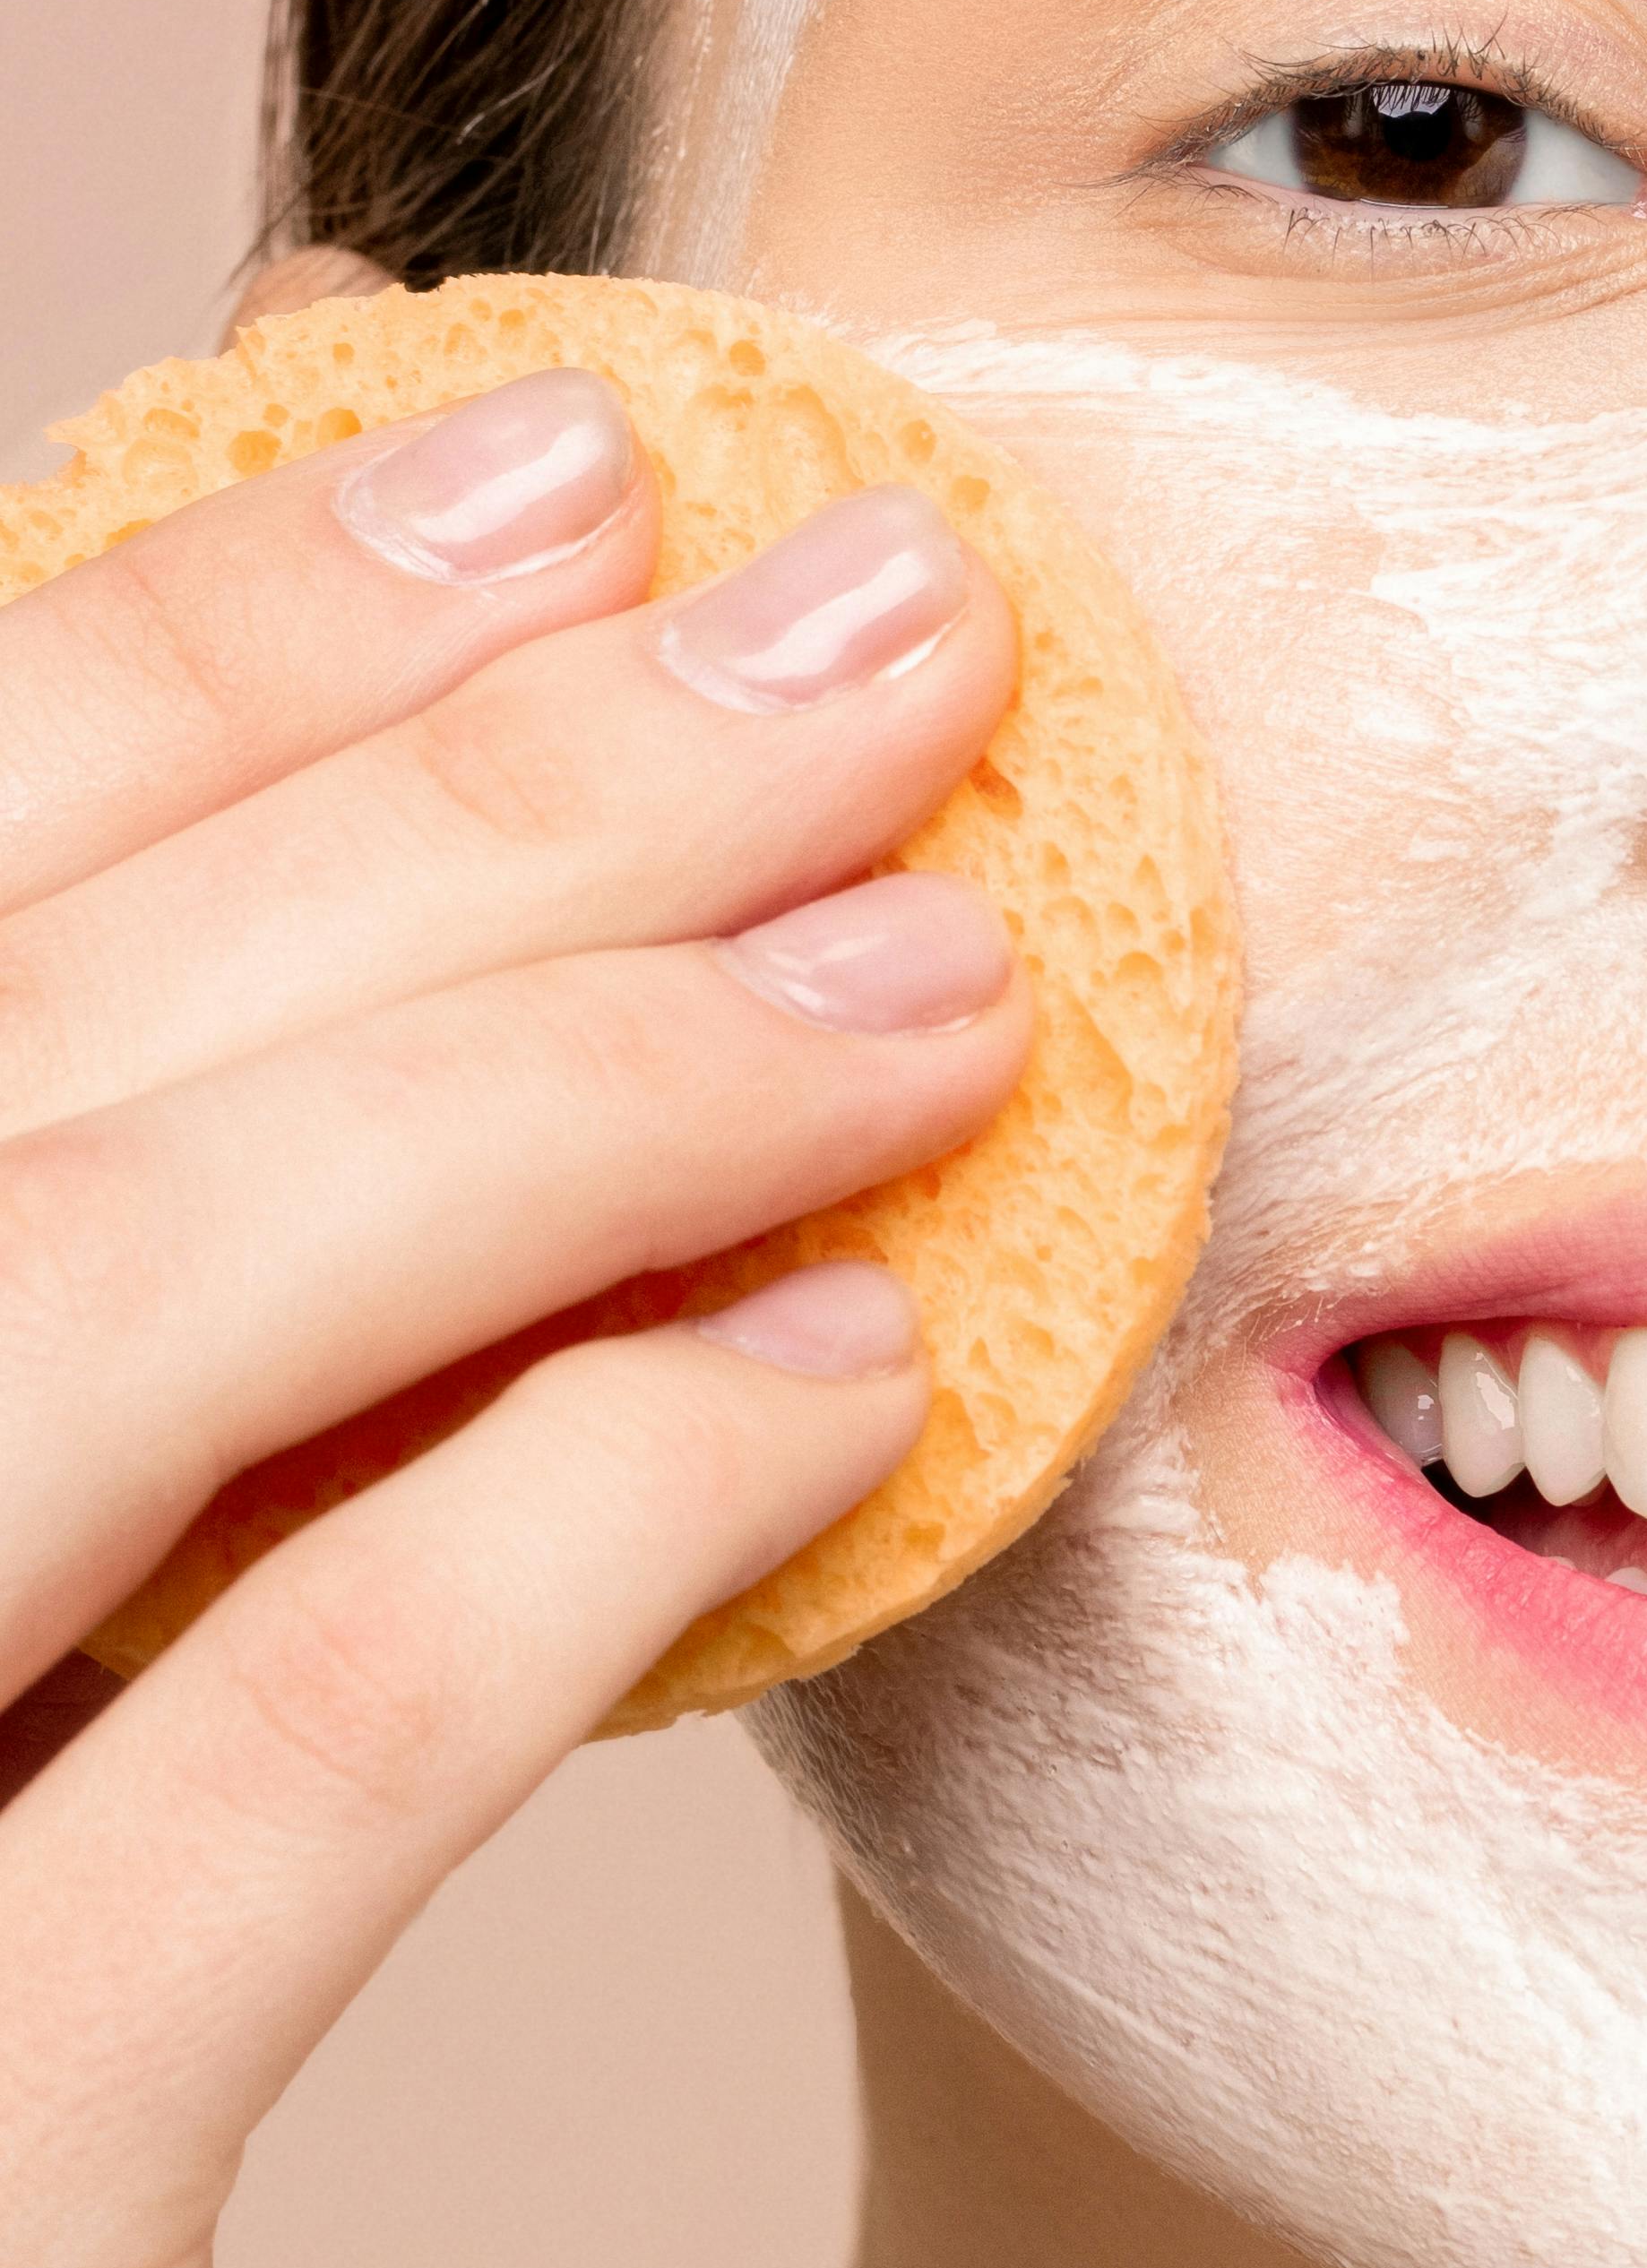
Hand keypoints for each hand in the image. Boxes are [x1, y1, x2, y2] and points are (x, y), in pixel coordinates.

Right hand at [0, 352, 1029, 2267]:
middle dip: (422, 786)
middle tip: (856, 603)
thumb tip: (484, 1137)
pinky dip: (524, 1534)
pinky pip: (223, 1812)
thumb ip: (104, 1571)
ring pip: (50, 1343)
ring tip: (936, 946)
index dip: (158, 672)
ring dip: (527, 1083)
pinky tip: (829, 1376)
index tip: (520, 455)